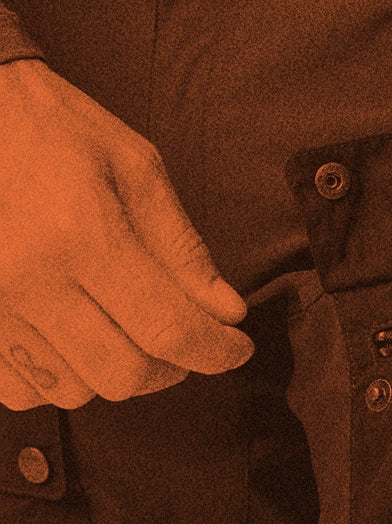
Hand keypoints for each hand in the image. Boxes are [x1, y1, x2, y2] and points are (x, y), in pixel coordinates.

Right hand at [0, 59, 253, 409]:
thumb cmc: (55, 131)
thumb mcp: (136, 168)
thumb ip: (183, 248)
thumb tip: (226, 312)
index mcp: (81, 236)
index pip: (168, 329)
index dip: (216, 351)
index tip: (237, 348)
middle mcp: (29, 280)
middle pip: (124, 374)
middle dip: (171, 367)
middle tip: (184, 337)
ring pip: (74, 392)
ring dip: (116, 374)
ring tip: (127, 332)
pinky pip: (22, 391)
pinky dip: (61, 379)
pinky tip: (76, 342)